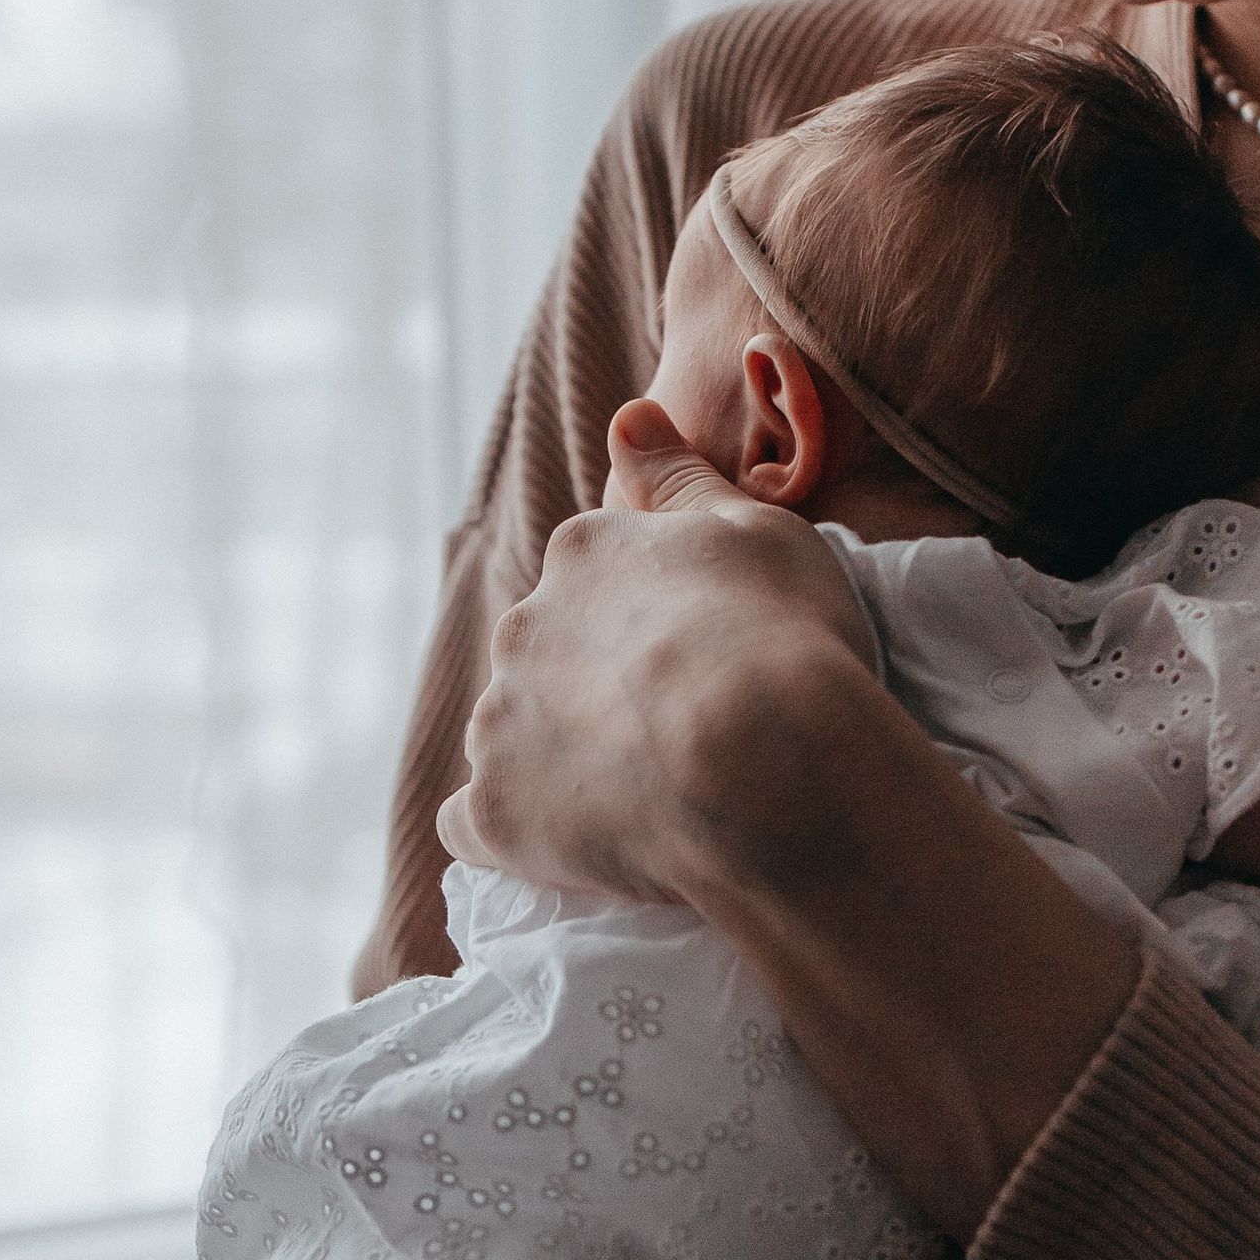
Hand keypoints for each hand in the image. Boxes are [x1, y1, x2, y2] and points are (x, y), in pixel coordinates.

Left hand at [436, 404, 878, 897]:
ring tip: (641, 798)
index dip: (651, 625)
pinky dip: (514, 831)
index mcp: (583, 553)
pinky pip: (476, 825)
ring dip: (556, 757)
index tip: (701, 659)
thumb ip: (681, 475)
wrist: (767, 767)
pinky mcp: (495, 814)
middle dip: (593, 686)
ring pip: (512, 734)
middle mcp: (522, 627)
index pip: (596, 580)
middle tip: (675, 730)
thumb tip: (625, 415)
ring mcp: (499, 723)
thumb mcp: (756, 528)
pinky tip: (564, 844)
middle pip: (548, 655)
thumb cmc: (783, 635)